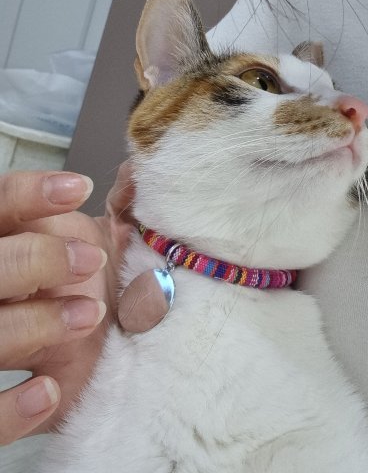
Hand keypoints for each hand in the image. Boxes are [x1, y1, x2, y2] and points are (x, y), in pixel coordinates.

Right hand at [0, 163, 134, 444]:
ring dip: (34, 324)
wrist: (118, 351)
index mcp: (14, 242)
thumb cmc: (107, 283)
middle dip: (35, 260)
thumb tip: (136, 175)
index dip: (31, 195)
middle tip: (91, 261)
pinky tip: (48, 393)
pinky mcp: (3, 403)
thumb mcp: (112, 241)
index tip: (79, 189)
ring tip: (89, 317)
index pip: (2, 205)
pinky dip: (12, 409)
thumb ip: (122, 208)